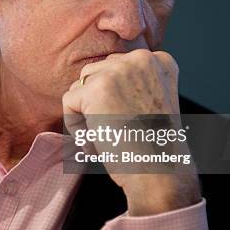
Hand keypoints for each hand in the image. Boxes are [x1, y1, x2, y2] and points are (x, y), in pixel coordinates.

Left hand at [62, 49, 201, 214]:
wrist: (160, 171)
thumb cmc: (155, 146)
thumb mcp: (154, 101)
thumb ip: (134, 82)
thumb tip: (94, 78)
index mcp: (160, 60)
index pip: (118, 67)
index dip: (115, 98)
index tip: (130, 122)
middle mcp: (142, 58)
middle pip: (98, 72)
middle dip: (97, 103)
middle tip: (114, 132)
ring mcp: (119, 70)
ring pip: (81, 85)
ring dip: (85, 113)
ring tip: (104, 137)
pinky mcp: (97, 87)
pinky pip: (69, 101)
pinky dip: (75, 125)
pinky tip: (95, 142)